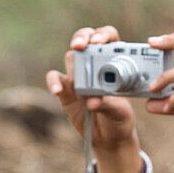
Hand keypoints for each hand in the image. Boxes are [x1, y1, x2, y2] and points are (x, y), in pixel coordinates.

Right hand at [45, 25, 140, 157]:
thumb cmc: (119, 118)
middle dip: (82, 38)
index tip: (99, 42)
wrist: (109, 137)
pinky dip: (53, 82)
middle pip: (84, 40)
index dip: (103, 35)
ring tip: (78, 78)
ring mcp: (78, 76)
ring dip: (73, 64)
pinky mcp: (65, 90)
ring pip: (70, 59)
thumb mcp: (120, 112)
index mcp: (114, 62)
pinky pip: (55, 80)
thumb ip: (108, 103)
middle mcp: (94, 64)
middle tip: (80, 45)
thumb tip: (92, 100)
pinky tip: (56, 90)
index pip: (108, 38)